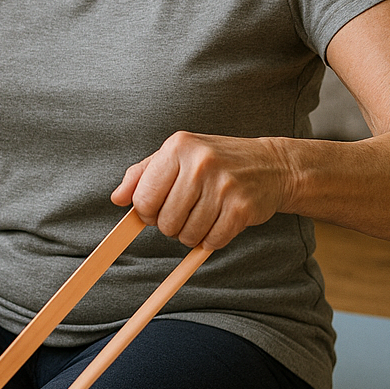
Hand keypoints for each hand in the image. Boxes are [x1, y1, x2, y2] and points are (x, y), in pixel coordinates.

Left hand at [111, 132, 288, 248]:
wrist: (271, 165)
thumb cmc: (217, 160)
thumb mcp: (179, 155)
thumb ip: (143, 174)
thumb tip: (118, 198)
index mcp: (178, 146)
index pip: (143, 198)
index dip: (146, 213)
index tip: (157, 210)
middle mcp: (200, 163)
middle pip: (165, 222)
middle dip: (171, 225)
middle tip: (186, 212)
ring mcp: (223, 185)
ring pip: (187, 235)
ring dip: (192, 234)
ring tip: (204, 215)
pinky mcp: (241, 208)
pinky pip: (212, 241)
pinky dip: (213, 239)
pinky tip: (221, 221)